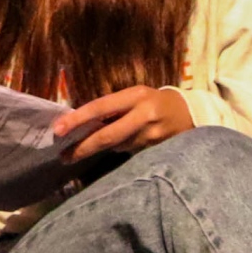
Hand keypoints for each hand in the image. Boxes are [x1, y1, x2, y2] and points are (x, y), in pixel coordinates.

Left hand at [55, 86, 194, 160]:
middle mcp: (145, 115)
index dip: (78, 119)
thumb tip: (84, 125)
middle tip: (63, 157)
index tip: (58, 129)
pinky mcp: (157, 150)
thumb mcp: (137, 96)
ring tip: (90, 148)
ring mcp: (152, 136)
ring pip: (117, 146)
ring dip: (102, 148)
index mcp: (137, 96)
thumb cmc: (157, 101)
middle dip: (83, 148)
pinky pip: (130, 152)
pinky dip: (120, 150)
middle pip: (107, 136)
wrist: (192, 114)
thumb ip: (114, 108)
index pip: (101, 107)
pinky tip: (122, 145)